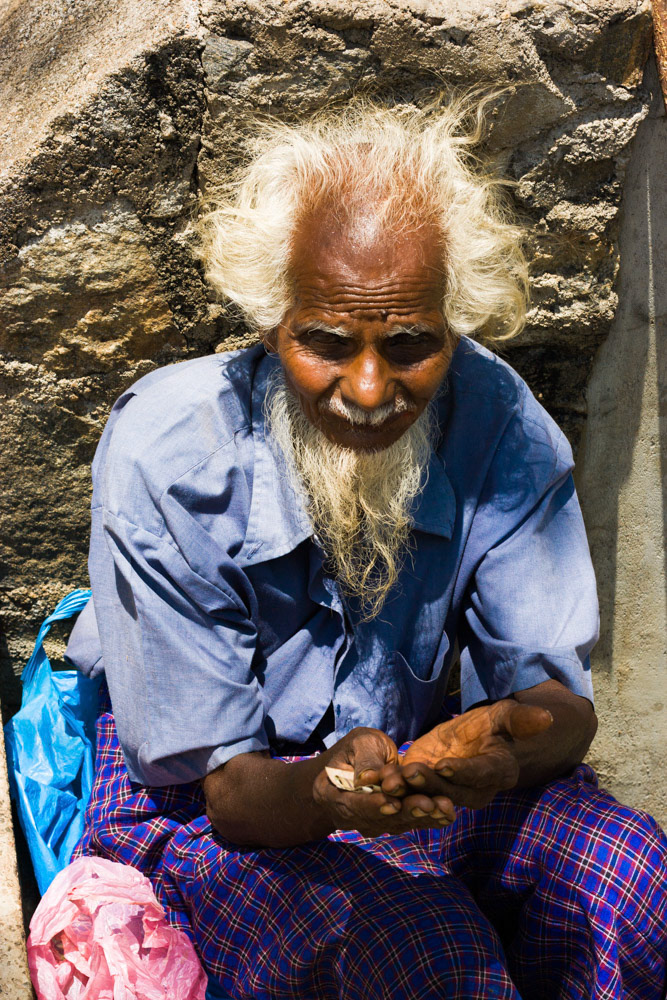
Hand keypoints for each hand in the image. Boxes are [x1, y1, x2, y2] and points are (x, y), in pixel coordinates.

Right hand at [313, 727, 455, 836]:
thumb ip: (364, 759)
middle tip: (427, 805)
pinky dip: (429, 820)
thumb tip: (367, 778)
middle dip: (405, 813)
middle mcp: (352, 817)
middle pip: (379, 820)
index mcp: (334, 796)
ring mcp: (372, 823)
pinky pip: (409, 823)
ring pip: (397, 825)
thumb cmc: (355, 749)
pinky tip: (448, 813)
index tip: (392, 803)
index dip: (373, 805)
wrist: (356, 764)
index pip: (353, 806)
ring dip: (421, 818)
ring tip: (443, 808)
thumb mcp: (357, 744)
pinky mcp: (391, 823)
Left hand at [385, 701, 552, 808]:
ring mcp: (450, 791)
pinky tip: (372, 781)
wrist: (480, 737)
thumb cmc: (497, 725)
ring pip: (429, 796)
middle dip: (431, 784)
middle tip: (412, 774)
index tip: (446, 766)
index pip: (481, 773)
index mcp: (497, 771)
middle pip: (452, 791)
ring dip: (408, 792)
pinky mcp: (428, 786)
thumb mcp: (507, 715)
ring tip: (390, 783)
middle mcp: (474, 789)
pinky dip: (392, 787)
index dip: (463, 772)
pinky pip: (411, 791)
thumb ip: (522, 719)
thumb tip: (546, 718)